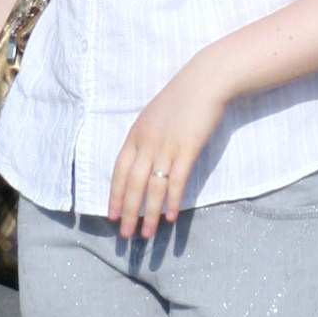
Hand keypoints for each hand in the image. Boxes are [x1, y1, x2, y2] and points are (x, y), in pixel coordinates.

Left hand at [106, 60, 230, 240]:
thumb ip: (145, 138)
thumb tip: (141, 161)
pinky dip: (172, 200)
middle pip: (133, 184)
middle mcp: (147, 143)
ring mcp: (166, 146)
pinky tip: (170, 218)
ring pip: (153, 187)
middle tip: (125, 235)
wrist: (205, 80)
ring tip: (147, 234)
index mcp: (136, 135)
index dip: (115, 195)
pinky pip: (177, 181)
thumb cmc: (181, 98)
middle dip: (128, 212)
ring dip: (148, 213)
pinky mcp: (187, 149)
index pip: (119, 171)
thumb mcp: (154, 116)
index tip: (112, 216)